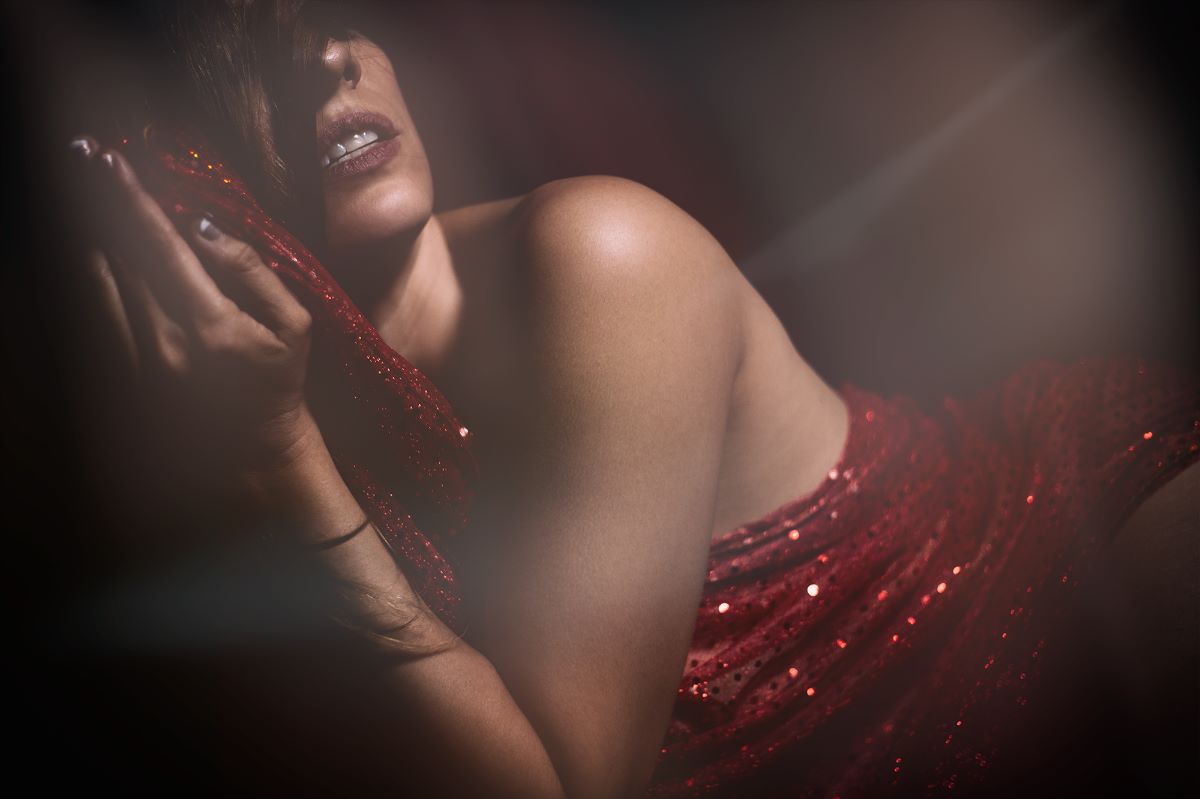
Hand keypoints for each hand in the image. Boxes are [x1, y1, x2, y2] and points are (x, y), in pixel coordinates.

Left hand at [67, 135, 318, 482]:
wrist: (254, 447)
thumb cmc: (280, 380)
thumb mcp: (293, 325)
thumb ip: (251, 272)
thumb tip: (203, 226)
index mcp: (211, 326)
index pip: (163, 246)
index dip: (135, 199)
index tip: (112, 159)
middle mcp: (166, 341)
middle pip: (122, 254)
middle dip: (104, 199)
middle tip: (86, 152)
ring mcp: (140, 358)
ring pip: (102, 278)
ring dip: (91, 228)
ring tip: (82, 184)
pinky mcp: (126, 369)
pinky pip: (98, 309)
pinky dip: (91, 269)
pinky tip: (91, 242)